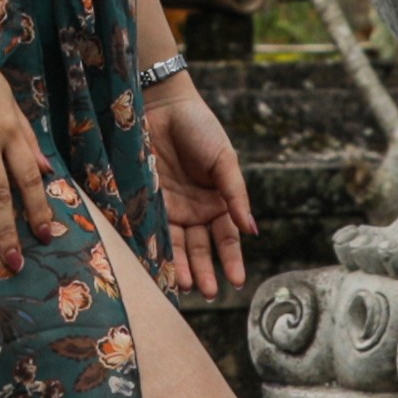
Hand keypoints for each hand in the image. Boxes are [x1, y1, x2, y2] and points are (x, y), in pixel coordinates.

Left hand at [140, 73, 254, 297]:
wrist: (162, 105)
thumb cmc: (200, 128)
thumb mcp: (225, 160)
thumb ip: (236, 194)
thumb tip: (251, 229)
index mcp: (218, 203)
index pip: (227, 239)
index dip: (231, 260)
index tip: (237, 282)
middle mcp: (195, 212)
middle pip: (200, 248)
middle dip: (204, 271)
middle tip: (206, 292)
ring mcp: (170, 209)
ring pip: (176, 246)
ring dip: (181, 267)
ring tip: (184, 286)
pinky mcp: (146, 202)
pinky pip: (152, 230)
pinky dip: (156, 249)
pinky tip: (160, 267)